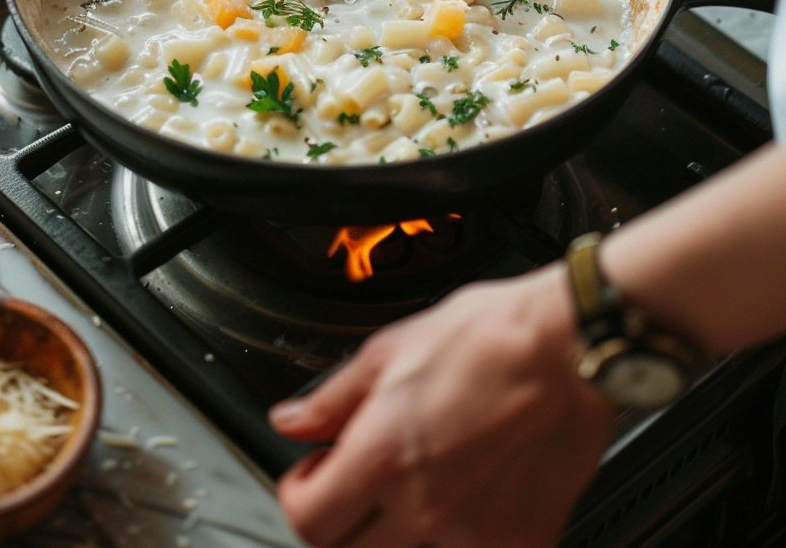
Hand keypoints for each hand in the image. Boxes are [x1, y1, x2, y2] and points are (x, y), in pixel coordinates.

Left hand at [270, 265, 614, 547]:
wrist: (570, 347)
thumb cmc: (490, 335)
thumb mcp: (392, 348)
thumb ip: (335, 397)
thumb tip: (293, 420)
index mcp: (381, 455)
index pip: (306, 521)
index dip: (301, 495)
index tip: (314, 474)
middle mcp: (421, 506)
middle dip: (343, 519)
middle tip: (360, 484)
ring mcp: (473, 534)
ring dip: (400, 532)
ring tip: (416, 489)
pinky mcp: (521, 541)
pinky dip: (461, 536)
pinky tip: (468, 499)